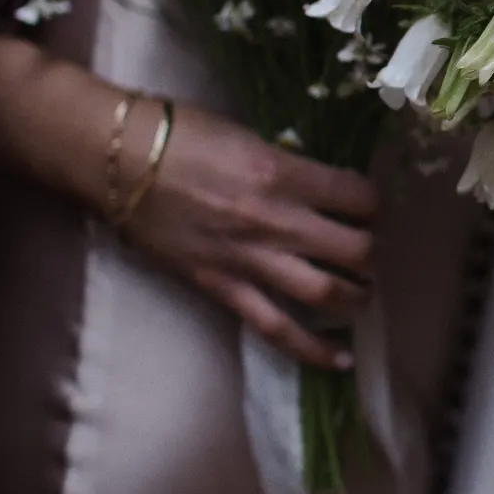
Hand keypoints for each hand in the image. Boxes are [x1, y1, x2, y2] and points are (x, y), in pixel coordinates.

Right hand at [121, 103, 378, 367]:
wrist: (118, 161)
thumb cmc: (183, 135)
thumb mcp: (252, 137)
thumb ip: (293, 166)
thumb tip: (325, 187)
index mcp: (285, 174)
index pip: (360, 198)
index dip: (375, 204)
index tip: (372, 208)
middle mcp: (276, 221)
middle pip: (355, 249)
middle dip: (374, 253)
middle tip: (370, 252)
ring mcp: (250, 259)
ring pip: (327, 292)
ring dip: (357, 297)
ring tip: (363, 295)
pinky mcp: (222, 287)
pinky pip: (276, 328)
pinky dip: (313, 348)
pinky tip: (342, 359)